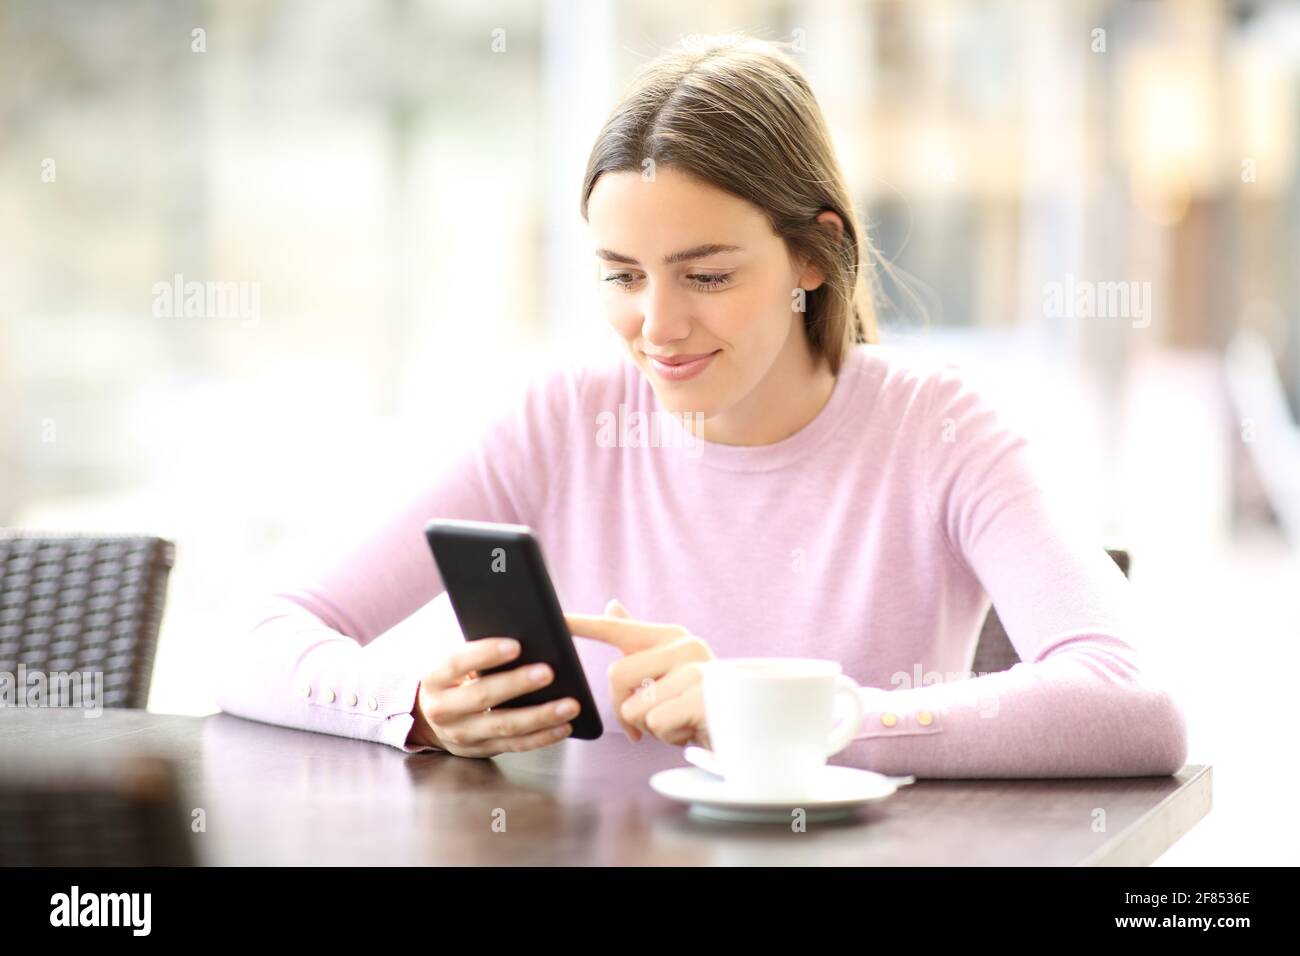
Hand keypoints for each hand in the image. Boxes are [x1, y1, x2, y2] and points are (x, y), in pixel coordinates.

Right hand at [407, 638, 579, 757]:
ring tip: (569, 705)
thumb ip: (479, 655)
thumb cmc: (453, 681)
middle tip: (548, 673)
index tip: (515, 645)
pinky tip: (564, 726)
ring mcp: (463, 735)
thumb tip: (526, 641)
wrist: (430, 722)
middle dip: (517, 684)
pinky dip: (543, 737)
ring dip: (540, 716)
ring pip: (504, 726)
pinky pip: (516, 745)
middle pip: (483, 697)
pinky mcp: (482, 751)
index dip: (485, 654)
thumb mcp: (454, 666)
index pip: (457, 663)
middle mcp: (444, 710)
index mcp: (435, 679)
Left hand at [565, 599, 713, 747]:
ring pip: (634, 705)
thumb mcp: (668, 670)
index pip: (618, 627)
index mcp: (670, 636)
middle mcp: (684, 644)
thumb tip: (612, 604)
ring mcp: (696, 669)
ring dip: (650, 725)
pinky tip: (690, 729)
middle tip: (649, 719)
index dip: (584, 624)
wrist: (749, 726)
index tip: (557, 618)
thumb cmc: (699, 700)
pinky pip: (655, 724)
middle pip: (616, 675)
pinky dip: (667, 737)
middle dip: (624, 707)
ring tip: (679, 720)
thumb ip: (639, 641)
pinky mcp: (702, 697)